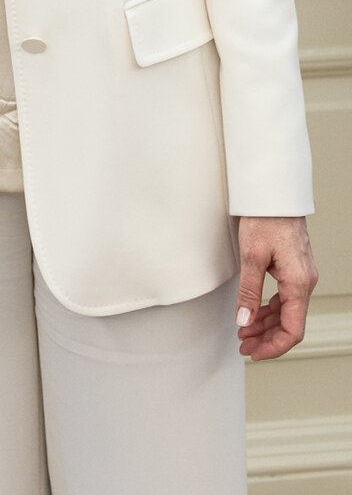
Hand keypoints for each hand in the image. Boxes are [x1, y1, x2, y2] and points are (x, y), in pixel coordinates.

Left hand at [236, 215, 317, 360]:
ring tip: (244, 333)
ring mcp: (301, 276)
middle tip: (244, 347)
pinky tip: (254, 313)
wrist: (274, 194)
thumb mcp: (252, 256)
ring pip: (287, 312)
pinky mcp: (294, 269)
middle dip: (267, 339)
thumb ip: (249, 291)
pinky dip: (270, 309)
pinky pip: (285, 298)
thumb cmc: (265, 219)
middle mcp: (305, 283)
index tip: (254, 353)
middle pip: (290, 324)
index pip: (292, 329)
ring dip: (266, 325)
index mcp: (298, 283)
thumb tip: (244, 321)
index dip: (274, 347)